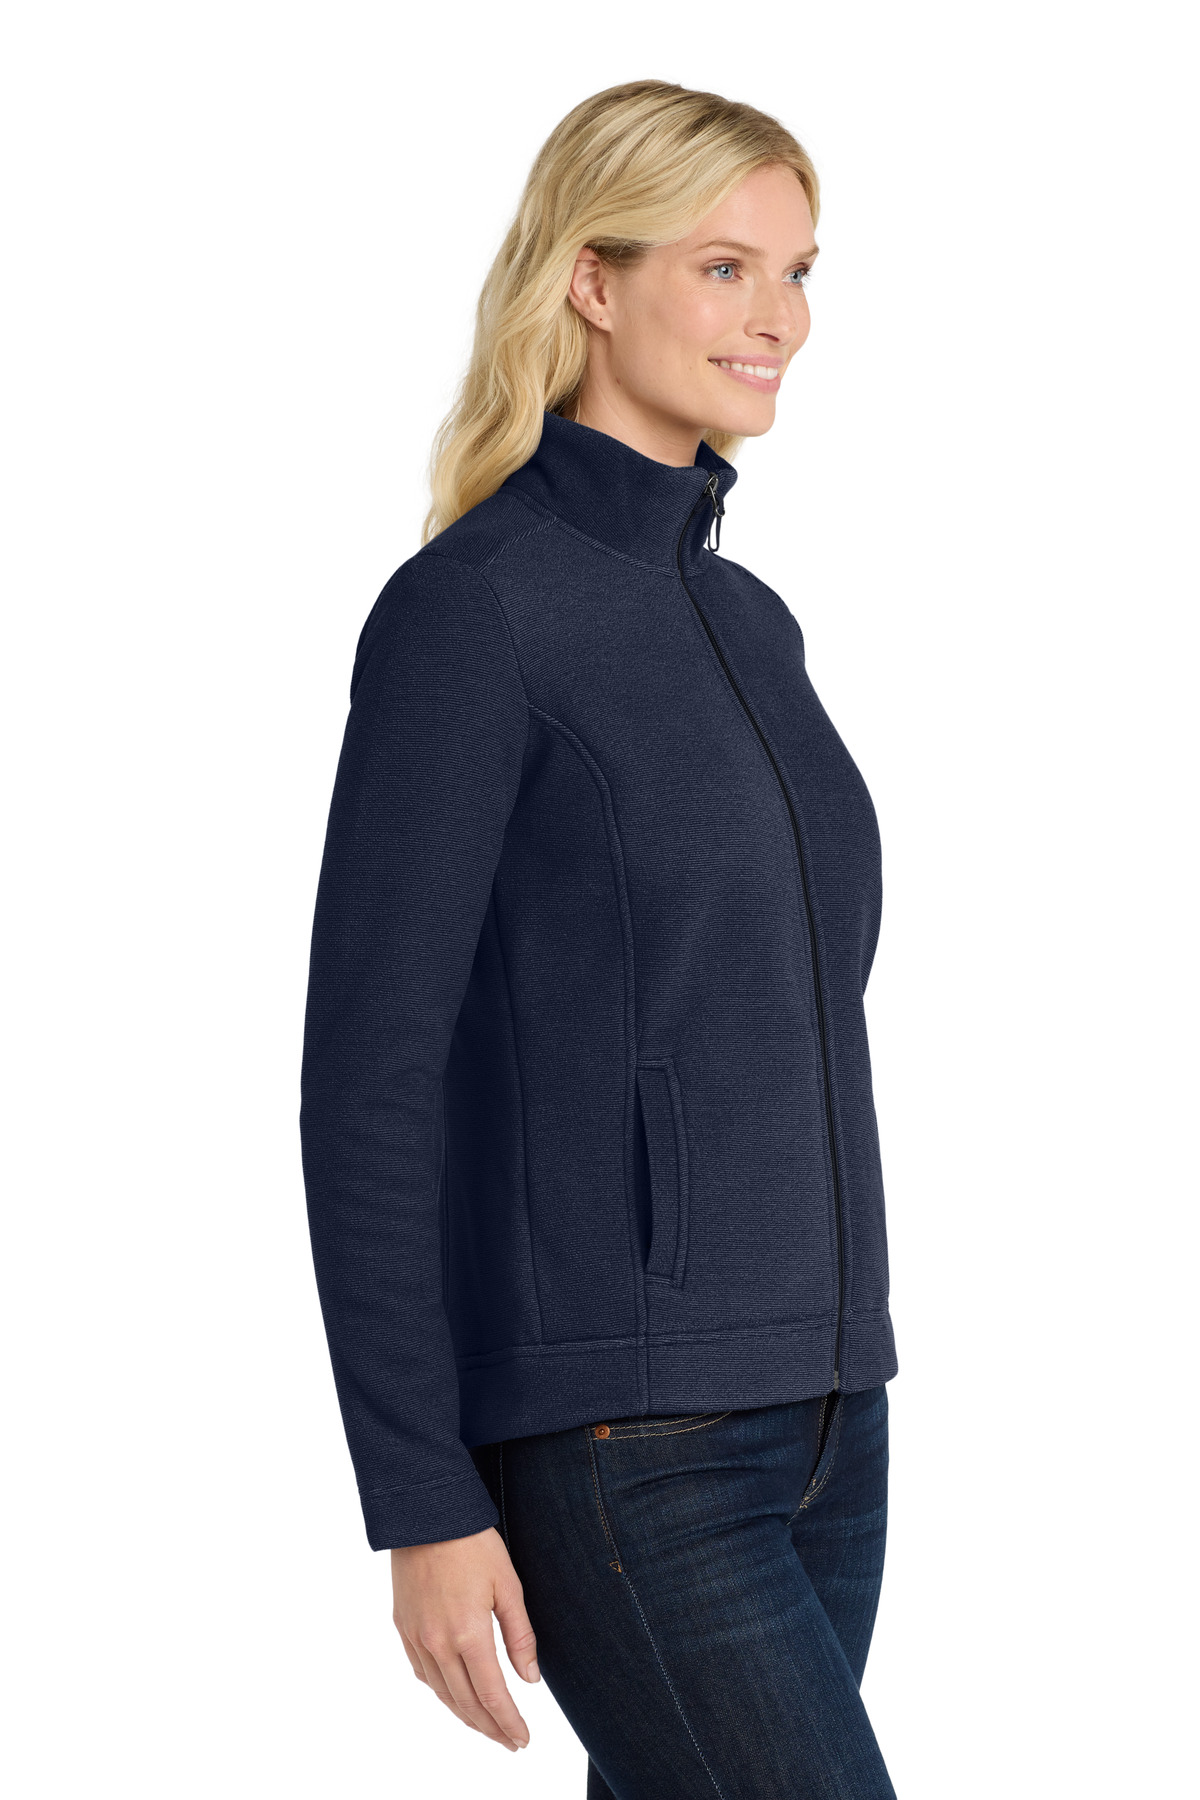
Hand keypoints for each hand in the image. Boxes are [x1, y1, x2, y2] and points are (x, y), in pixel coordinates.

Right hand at [391, 1525, 539, 1751]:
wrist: (426, 1515)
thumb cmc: (472, 1543)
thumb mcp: (508, 1585)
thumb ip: (520, 1635)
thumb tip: (530, 1679)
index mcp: (468, 1634)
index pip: (492, 1696)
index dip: (509, 1722)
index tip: (523, 1739)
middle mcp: (437, 1643)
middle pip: (466, 1703)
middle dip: (490, 1728)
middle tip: (510, 1743)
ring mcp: (416, 1637)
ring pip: (442, 1693)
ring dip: (466, 1717)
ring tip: (487, 1728)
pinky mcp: (403, 1627)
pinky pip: (422, 1674)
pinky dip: (442, 1692)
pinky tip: (455, 1696)